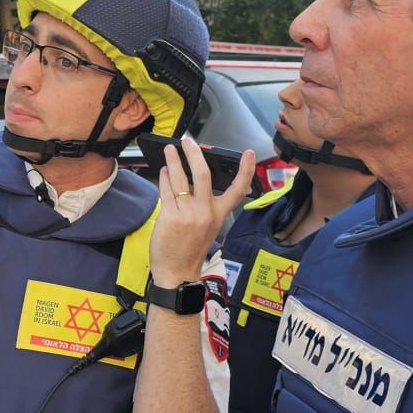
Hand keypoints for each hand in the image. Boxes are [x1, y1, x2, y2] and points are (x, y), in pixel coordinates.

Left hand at [149, 141, 255, 288]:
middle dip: (194, 153)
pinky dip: (164, 177)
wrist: (177, 272)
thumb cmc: (190, 249)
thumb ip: (203, 205)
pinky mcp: (171, 217)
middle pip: (203, 174)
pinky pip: (167, 190)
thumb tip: (193, 178)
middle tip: (188, 141)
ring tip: (169, 150)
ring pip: (180, 178)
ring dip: (173, 160)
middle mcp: (205, 212)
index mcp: (219, 214)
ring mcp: (188, 214)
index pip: (238, 190)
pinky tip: (163, 171)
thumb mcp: (207, 227)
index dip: (246, 171)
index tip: (249, 154)